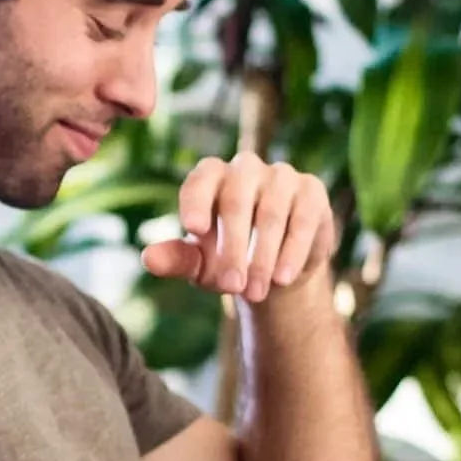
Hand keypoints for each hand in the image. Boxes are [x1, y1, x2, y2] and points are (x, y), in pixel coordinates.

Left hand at [143, 151, 335, 306]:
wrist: (277, 271)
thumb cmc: (229, 260)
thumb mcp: (200, 264)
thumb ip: (176, 258)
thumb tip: (149, 258)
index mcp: (211, 176)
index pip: (200, 180)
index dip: (196, 201)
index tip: (193, 229)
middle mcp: (245, 168)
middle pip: (236, 202)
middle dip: (232, 248)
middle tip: (230, 287)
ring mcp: (281, 175)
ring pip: (270, 212)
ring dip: (262, 256)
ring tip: (255, 292)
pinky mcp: (311, 191)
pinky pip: (302, 219)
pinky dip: (292, 251)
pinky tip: (282, 278)